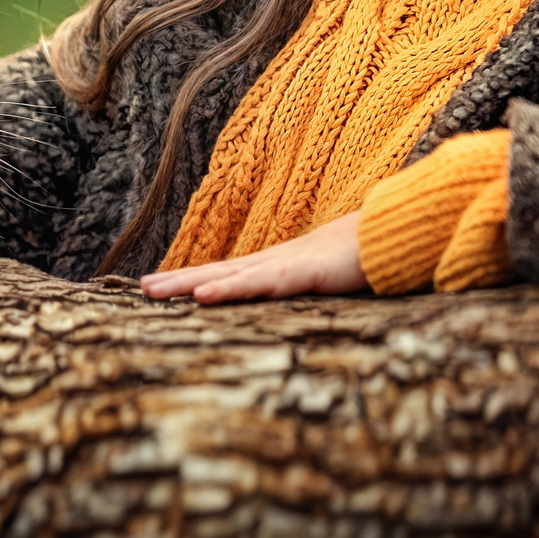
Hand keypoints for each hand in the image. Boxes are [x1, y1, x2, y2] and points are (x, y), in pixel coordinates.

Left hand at [137, 211, 366, 303]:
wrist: (397, 236)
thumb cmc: (361, 259)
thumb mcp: (324, 282)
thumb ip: (303, 289)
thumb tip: (284, 300)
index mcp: (277, 267)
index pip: (225, 275)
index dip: (190, 279)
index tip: (156, 286)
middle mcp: (274, 262)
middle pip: (216, 272)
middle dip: (178, 281)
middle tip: (141, 288)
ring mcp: (288, 265)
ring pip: (229, 277)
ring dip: (190, 283)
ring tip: (154, 291)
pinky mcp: (305, 272)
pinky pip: (261, 284)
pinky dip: (230, 289)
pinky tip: (204, 295)